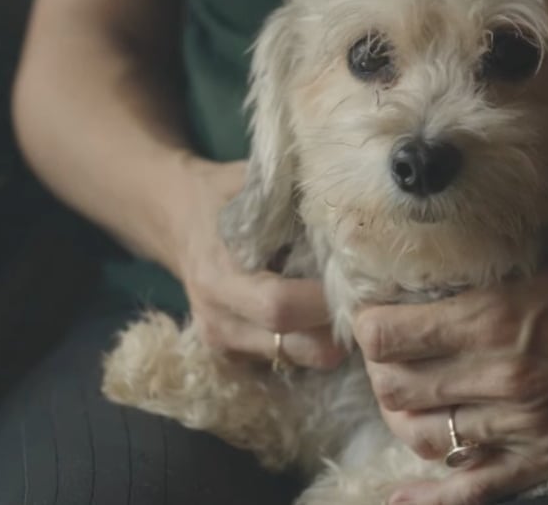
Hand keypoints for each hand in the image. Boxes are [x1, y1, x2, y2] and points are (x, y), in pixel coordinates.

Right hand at [168, 158, 346, 368]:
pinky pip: (290, 362)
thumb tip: (354, 207)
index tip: (360, 277)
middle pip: (299, 346)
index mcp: (218, 277)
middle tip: (369, 298)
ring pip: (301, 360)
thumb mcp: (252, 185)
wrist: (178, 220)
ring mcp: (226, 345)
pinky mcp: (236, 357)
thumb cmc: (223, 195)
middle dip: (342, 327)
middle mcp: (220, 321)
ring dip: (333, 338)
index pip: (280, 306)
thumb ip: (295, 201)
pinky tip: (324, 313)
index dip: (326, 299)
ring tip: (351, 304)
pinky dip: (314, 342)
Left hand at [352, 244, 547, 504]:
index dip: (367, 325)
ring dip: (401, 418)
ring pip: (427, 435)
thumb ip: (499, 274)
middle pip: (398, 387)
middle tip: (382, 354)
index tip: (369, 315)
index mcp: (495, 318)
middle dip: (377, 370)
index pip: (393, 333)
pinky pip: (479, 487)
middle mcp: (499, 377)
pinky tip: (403, 500)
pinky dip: (433, 497)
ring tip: (401, 400)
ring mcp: (523, 426)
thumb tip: (454, 274)